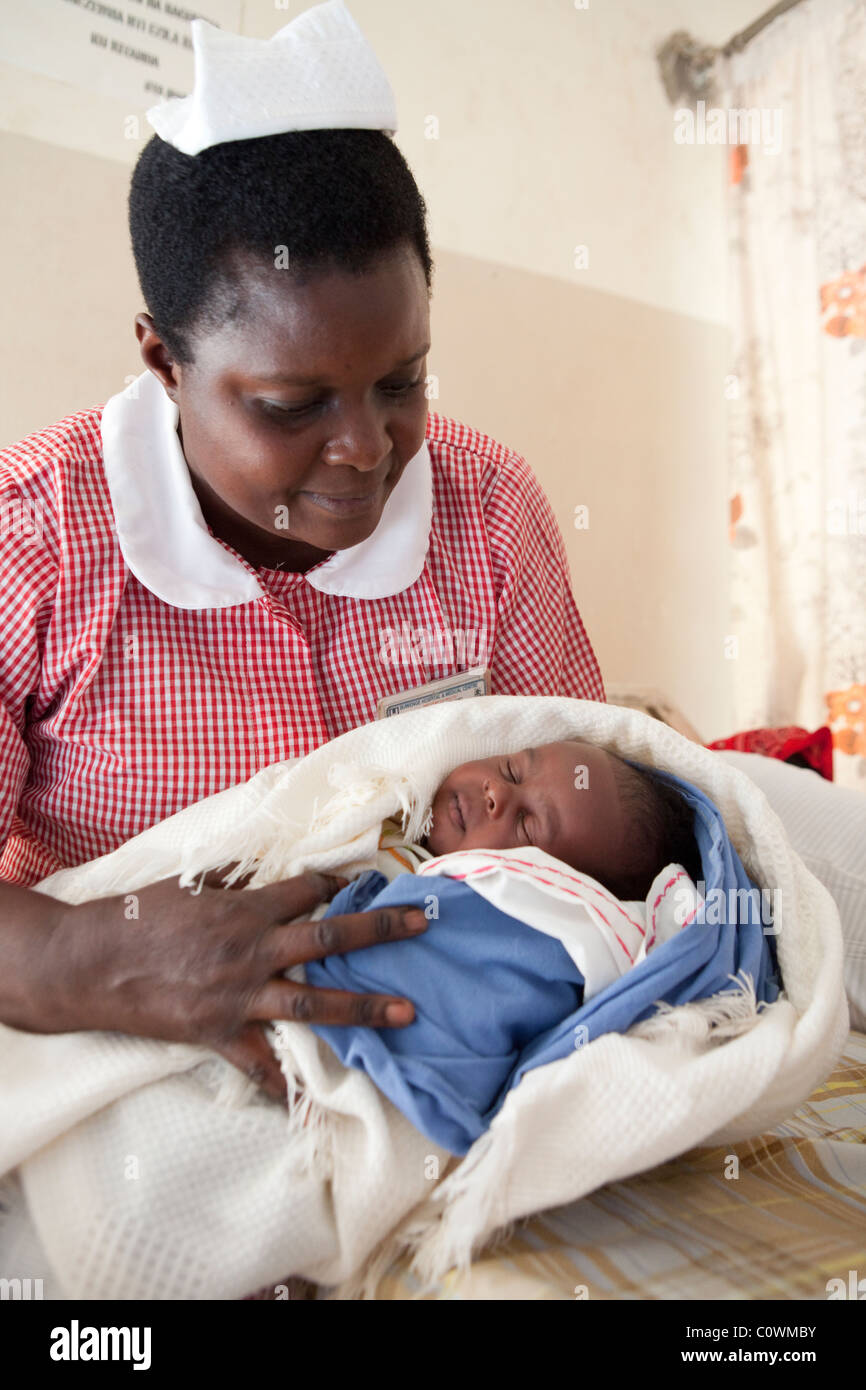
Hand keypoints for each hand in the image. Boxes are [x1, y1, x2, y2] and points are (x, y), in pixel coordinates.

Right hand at [44, 871, 427, 1101]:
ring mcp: (238, 994)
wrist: (91, 963)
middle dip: (381, 932)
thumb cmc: (137, 917)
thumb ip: (229, 882)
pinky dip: (282, 1084)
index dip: (339, 884)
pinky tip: (307, 1103)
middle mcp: (251, 950)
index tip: (364, 883)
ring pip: (313, 1000)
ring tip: (405, 1013)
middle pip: (330, 937)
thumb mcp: (186, 885)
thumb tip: (257, 875)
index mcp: (244, 908)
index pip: (308, 890)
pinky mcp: (218, 1032)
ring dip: (363, 1006)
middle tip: (422, 926)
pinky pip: (258, 1063)